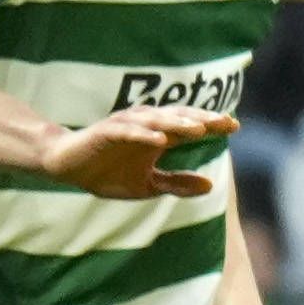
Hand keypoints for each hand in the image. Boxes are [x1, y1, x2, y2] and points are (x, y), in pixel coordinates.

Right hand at [30, 99, 232, 199]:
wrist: (67, 167)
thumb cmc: (107, 172)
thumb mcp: (147, 185)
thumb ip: (177, 184)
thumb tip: (210, 186)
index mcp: (159, 136)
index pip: (190, 127)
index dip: (212, 124)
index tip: (236, 126)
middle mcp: (147, 125)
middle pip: (179, 118)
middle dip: (202, 119)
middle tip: (225, 121)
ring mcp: (127, 126)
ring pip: (157, 121)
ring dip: (177, 123)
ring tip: (199, 129)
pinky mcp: (106, 131)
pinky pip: (129, 131)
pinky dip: (145, 134)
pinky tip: (161, 140)